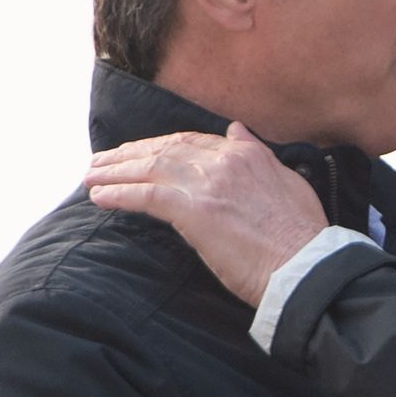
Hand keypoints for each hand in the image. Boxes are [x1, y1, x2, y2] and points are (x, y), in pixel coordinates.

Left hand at [84, 122, 326, 306]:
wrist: (305, 266)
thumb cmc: (302, 237)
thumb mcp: (290, 182)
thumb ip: (259, 155)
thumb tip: (237, 130)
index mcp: (248, 154)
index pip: (192, 141)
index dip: (159, 145)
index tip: (139, 152)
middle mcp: (225, 161)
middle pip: (164, 149)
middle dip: (129, 154)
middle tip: (101, 162)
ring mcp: (207, 184)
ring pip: (150, 168)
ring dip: (115, 172)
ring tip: (90, 178)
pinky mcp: (193, 210)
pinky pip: (146, 196)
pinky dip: (119, 194)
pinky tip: (100, 197)